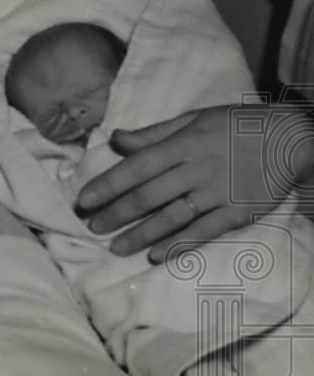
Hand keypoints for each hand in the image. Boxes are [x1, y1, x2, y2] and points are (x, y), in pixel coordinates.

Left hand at [77, 104, 313, 262]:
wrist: (291, 138)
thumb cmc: (235, 126)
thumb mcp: (194, 120)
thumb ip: (153, 134)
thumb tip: (115, 139)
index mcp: (184, 144)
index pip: (137, 167)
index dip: (108, 184)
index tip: (84, 200)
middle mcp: (197, 169)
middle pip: (149, 196)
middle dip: (116, 213)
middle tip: (92, 226)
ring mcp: (218, 193)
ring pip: (171, 218)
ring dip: (140, 235)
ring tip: (115, 247)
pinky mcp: (237, 212)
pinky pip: (202, 231)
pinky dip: (178, 244)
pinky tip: (155, 255)